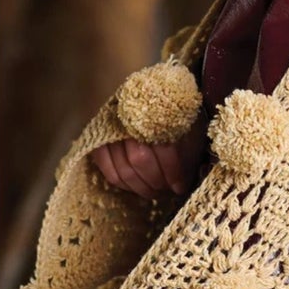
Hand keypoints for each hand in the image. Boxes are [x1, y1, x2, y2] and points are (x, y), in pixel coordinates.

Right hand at [90, 117, 208, 199]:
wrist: (150, 96)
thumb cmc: (174, 118)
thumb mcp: (188, 128)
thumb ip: (187, 151)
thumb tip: (181, 184)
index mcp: (157, 110)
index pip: (165, 148)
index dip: (173, 172)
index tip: (180, 187)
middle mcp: (130, 118)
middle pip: (140, 160)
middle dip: (155, 181)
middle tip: (165, 190)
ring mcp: (111, 129)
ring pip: (123, 170)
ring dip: (140, 187)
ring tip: (153, 191)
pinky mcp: (100, 142)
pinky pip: (108, 171)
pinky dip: (123, 184)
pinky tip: (135, 187)